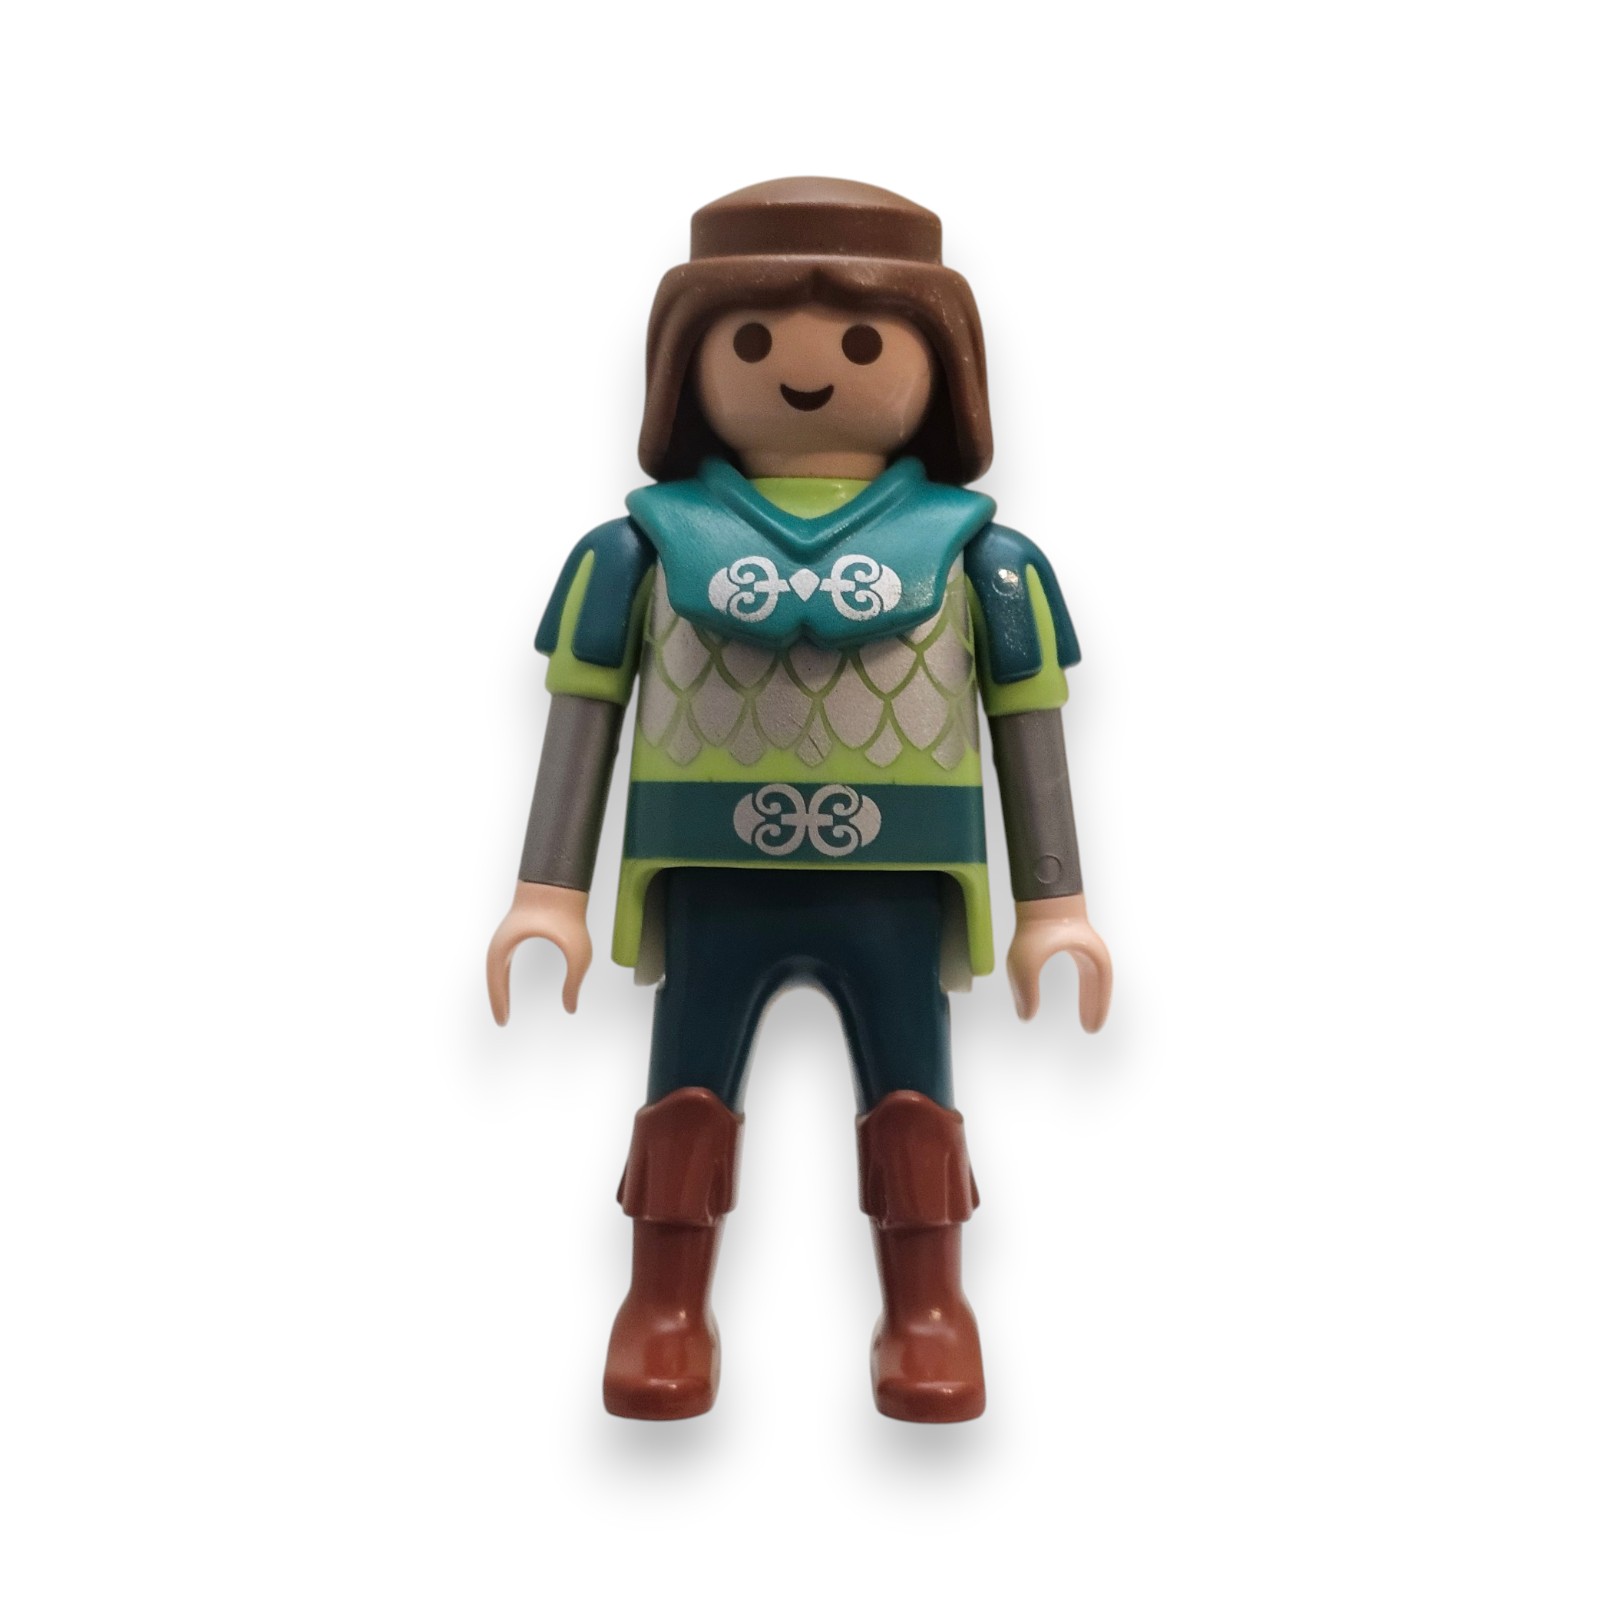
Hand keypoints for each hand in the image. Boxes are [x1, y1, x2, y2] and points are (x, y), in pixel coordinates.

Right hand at [486, 882, 591, 1022]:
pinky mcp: (513, 932)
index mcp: (507, 945)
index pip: (497, 981)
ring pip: (494, 969)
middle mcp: (501, 941)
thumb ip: (574, 982)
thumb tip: (570, 1008)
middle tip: (502, 1022)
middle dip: (496, 1000)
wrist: (560, 881)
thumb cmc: (567, 912)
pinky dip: (502, 976)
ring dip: (498, 988)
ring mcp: (505, 935)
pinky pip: (501, 960)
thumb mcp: (578, 952)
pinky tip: (507, 985)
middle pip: (492, 977)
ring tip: (504, 1009)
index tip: (503, 1023)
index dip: (499, 1003)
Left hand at [1005, 893, 1112, 1031]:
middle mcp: (1089, 950)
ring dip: (1090, 995)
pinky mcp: (1070, 938)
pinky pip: (1082, 967)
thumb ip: (1025, 990)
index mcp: (1090, 956)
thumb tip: (1026, 1016)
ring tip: (1086, 1016)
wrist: (1038, 892)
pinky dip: (1083, 984)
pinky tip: (1075, 991)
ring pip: (1092, 976)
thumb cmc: (1036, 922)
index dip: (1097, 1007)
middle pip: (1099, 983)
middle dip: (1096, 1004)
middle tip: (1090, 1028)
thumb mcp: (1025, 961)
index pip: (1100, 987)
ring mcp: (1082, 942)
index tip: (1091, 1029)